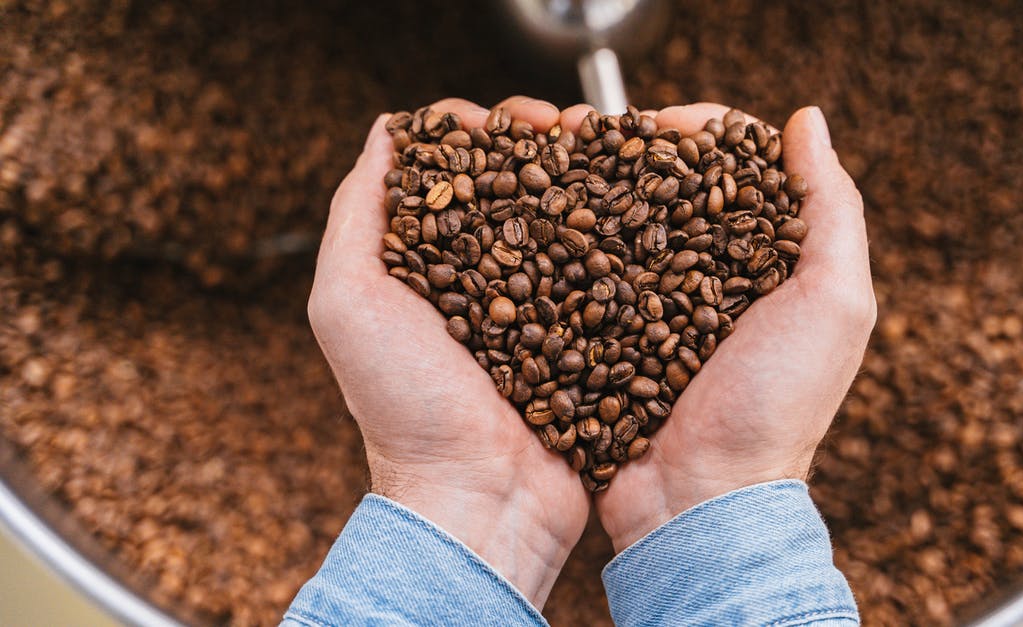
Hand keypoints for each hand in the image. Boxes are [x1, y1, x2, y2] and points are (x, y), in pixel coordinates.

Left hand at [307, 96, 589, 607]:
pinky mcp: (586, 334)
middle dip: (543, 144)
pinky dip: (621, 234)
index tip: (513, 120)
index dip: (481, 130)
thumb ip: (356, 215)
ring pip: (565, 220)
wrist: (479, 498)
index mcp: (424, 263)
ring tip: (610, 154)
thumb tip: (388, 132)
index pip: (452, 170)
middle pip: (514, 185)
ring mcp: (538, 305)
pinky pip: (607, 271)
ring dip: (587, 178)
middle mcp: (481, 277)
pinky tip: (640, 208)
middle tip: (571, 127)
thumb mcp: (348, 303)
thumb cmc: (405, 408)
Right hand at [570, 103, 877, 551]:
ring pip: (623, 224)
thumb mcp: (834, 304)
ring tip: (558, 160)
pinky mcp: (608, 333)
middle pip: (674, 189)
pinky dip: (565, 240)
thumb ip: (832, 209)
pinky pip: (586, 274)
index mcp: (773, 263)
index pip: (740, 170)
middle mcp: (713, 278)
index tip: (669, 120)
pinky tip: (538, 215)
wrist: (700, 499)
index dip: (708, 132)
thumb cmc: (777, 406)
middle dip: (636, 151)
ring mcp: (656, 307)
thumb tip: (806, 120)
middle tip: (594, 131)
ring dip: (592, 187)